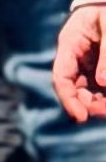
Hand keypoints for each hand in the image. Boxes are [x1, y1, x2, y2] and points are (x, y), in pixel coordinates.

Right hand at [55, 2, 105, 123]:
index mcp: (69, 45)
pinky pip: (100, 86)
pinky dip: (104, 95)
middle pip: (75, 90)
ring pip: (88, 91)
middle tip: (105, 112)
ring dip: (99, 102)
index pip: (61, 78)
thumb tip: (103, 83)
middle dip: (89, 105)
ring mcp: (87, 63)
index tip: (81, 117)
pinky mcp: (99, 67)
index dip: (68, 100)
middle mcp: (75, 58)